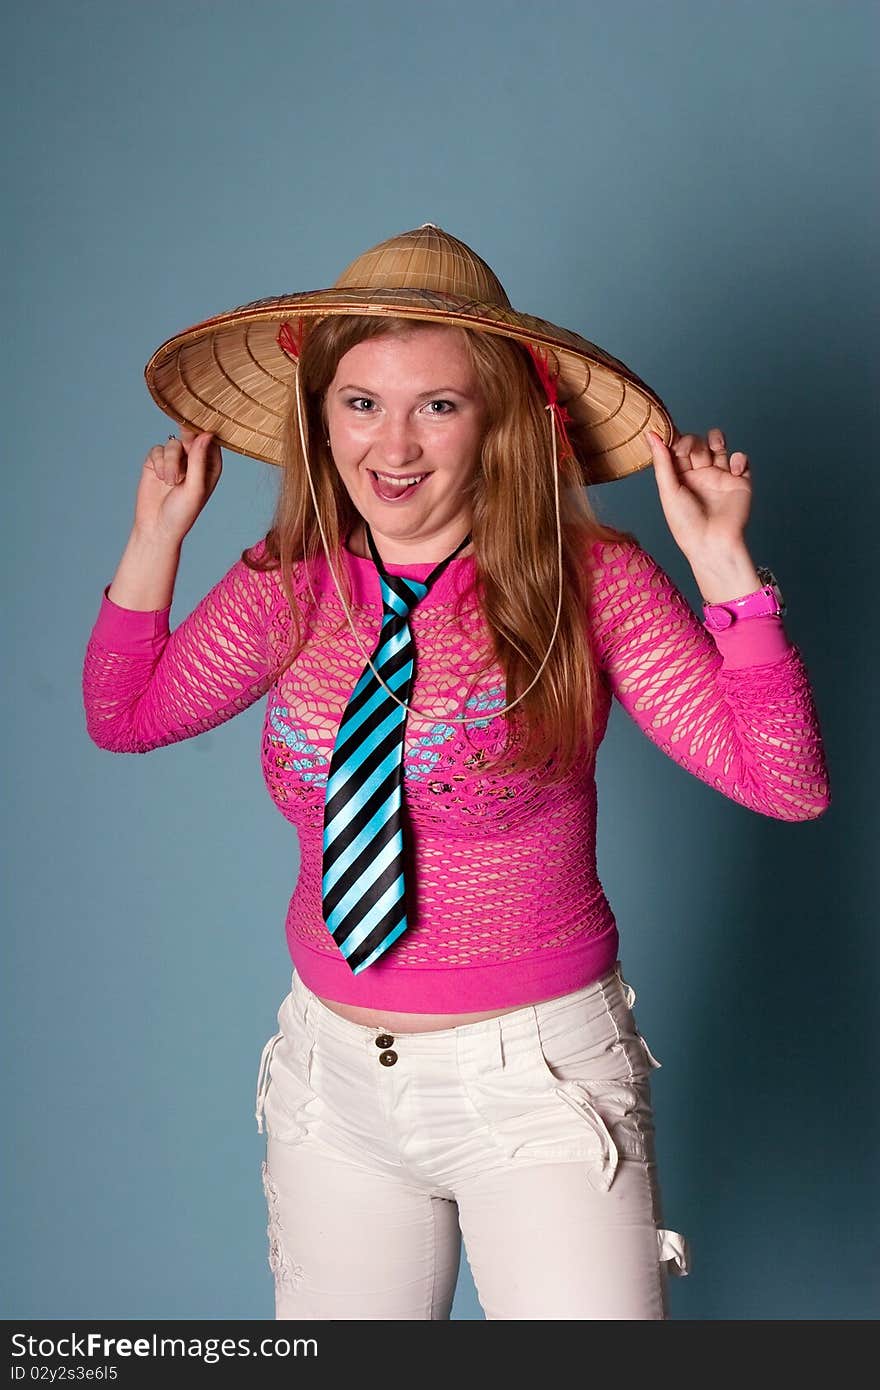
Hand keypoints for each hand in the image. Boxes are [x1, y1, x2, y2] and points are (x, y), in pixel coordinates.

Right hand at [134, 426, 222, 545]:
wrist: (157, 527)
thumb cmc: (182, 512)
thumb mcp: (195, 487)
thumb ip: (199, 460)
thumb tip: (206, 434)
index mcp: (211, 466)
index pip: (211, 441)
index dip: (204, 433)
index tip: (198, 435)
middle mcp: (194, 461)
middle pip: (191, 436)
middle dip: (186, 443)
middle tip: (184, 449)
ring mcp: (175, 460)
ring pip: (173, 444)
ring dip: (170, 462)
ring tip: (170, 482)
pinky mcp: (157, 462)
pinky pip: (157, 450)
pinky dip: (158, 463)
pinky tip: (160, 478)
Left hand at [645, 426, 751, 561]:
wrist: (713, 542)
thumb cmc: (686, 523)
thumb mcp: (668, 490)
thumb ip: (662, 462)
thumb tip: (651, 434)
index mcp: (680, 478)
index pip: (677, 449)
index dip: (675, 438)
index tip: (670, 431)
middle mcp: (700, 475)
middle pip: (697, 443)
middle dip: (693, 442)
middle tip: (689, 452)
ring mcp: (720, 477)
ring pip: (719, 446)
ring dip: (716, 439)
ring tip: (715, 445)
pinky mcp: (740, 482)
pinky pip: (741, 460)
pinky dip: (739, 458)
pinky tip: (733, 470)